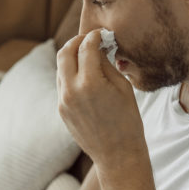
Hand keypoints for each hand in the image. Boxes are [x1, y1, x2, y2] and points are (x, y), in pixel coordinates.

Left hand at [57, 29, 146, 165]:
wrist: (117, 154)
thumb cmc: (127, 121)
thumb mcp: (122, 87)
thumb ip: (106, 64)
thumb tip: (98, 48)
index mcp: (90, 83)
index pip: (85, 47)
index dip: (94, 36)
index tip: (101, 35)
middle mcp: (71, 90)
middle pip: (64, 52)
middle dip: (76, 42)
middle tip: (89, 40)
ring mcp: (63, 101)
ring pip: (60, 68)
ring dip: (72, 58)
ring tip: (88, 57)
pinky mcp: (61, 110)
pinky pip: (62, 84)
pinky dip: (71, 74)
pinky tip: (85, 75)